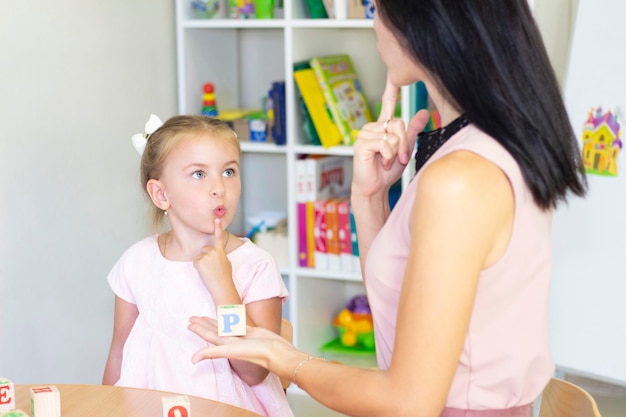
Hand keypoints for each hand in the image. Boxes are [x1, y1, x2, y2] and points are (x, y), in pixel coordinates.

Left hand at [188, 316, 291, 367]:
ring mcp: (242, 336)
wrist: (276, 352)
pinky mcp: (253, 332)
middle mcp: (232, 340)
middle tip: (192, 317)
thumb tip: (192, 360)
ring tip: (207, 317)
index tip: (189, 323)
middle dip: (203, 324)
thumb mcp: (230, 351)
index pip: (208, 335)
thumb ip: (211, 353)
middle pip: (214, 330)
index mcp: (225, 344)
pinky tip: (230, 318)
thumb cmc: (255, 353)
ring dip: (215, 321)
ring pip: (225, 326)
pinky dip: (232, 321)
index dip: (199, 329)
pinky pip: (238, 324)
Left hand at [194, 219, 233, 296]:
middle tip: (212, 267)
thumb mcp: (226, 262)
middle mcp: (213, 251)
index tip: (216, 219)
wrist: (222, 286)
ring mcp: (206, 256)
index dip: (218, 227)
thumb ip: (220, 255)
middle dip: (205, 256)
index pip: (219, 237)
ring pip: (200, 256)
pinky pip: (196, 262)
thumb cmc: (225, 276)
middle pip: (204, 249)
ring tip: (209, 271)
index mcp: (221, 251)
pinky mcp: (199, 262)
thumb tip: (216, 253)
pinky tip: (205, 273)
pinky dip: (198, 268)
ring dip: (202, 263)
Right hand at [352, 75, 429, 197]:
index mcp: (382, 126)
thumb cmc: (387, 171)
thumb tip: (424, 113)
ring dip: (396, 153)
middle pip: (398, 124)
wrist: (374, 188)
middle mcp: (372, 127)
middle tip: (399, 158)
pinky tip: (381, 163)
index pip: (387, 104)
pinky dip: (388, 156)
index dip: (391, 89)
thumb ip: (412, 131)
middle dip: (404, 144)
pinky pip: (385, 143)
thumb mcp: (404, 149)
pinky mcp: (362, 142)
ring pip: (393, 135)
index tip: (394, 74)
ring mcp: (365, 134)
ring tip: (388, 162)